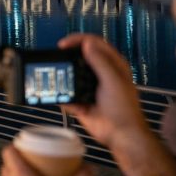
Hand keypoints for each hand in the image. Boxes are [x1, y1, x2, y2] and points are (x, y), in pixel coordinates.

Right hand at [56, 34, 145, 151]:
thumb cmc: (122, 106)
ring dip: (62, 78)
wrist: (120, 135)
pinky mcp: (79, 101)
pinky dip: (61, 96)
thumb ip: (100, 61)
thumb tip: (86, 43)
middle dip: (66, 58)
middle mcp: (99, 73)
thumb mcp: (113, 80)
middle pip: (79, 57)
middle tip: (54, 60)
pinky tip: (61, 98)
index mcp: (112, 65)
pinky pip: (65, 95)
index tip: (62, 45)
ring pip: (70, 76)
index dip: (78, 40)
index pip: (94, 43)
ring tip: (53, 79)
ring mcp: (88, 87)